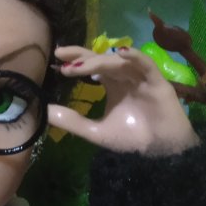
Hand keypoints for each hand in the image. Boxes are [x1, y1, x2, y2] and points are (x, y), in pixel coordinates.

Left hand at [48, 45, 198, 153]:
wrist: (160, 153)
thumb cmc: (132, 139)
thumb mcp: (96, 131)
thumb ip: (72, 121)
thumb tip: (45, 111)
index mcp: (112, 84)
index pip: (92, 65)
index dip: (76, 59)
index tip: (56, 57)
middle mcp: (125, 77)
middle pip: (102, 59)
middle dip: (82, 57)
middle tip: (62, 56)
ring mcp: (141, 77)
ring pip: (119, 61)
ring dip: (100, 61)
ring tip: (81, 66)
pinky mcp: (157, 82)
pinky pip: (146, 65)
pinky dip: (135, 56)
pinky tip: (121, 52)